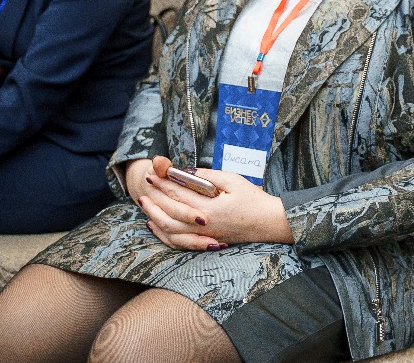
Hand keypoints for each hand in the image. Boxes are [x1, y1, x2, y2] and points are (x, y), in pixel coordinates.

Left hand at [135, 156, 293, 251]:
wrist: (268, 223)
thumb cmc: (253, 200)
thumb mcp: (233, 180)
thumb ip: (208, 176)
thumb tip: (187, 171)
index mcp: (210, 208)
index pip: (179, 194)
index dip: (163, 183)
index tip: (152, 173)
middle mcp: (203, 225)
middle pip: (170, 212)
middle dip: (155, 197)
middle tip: (146, 183)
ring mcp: (203, 236)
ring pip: (170, 229)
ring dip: (154, 215)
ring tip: (145, 203)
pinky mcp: (205, 242)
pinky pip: (177, 242)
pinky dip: (163, 233)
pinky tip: (155, 224)